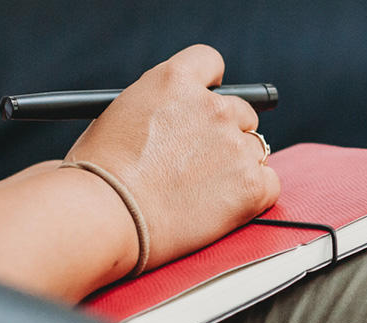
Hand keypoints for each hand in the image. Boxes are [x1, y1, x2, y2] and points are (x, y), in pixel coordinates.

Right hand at [64, 45, 280, 268]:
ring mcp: (234, 144)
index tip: (206, 102)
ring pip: (254, 149)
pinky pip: (269, 183)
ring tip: (200, 192)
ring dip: (236, 166)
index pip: (210, 63)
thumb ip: (156, 109)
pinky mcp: (250, 184)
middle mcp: (212, 106)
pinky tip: (221, 207)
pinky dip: (251, 195)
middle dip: (223, 134)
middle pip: (240, 111)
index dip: (210, 85)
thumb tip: (171, 120)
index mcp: (175, 80)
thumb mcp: (119, 116)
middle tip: (199, 163)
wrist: (104, 215)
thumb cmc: (97, 174)